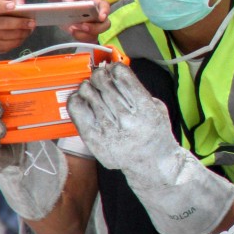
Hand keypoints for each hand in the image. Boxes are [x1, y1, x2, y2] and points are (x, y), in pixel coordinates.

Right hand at [0, 0, 35, 52]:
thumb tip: (21, 3)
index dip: (3, 7)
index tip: (14, 6)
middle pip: (4, 24)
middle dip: (20, 23)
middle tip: (33, 22)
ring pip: (10, 36)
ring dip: (23, 32)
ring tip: (31, 27)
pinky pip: (11, 45)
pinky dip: (21, 40)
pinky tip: (24, 34)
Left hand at [47, 0, 111, 41]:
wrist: (58, 0)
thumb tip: (69, 1)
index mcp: (94, 2)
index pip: (105, 6)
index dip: (105, 12)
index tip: (101, 17)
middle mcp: (95, 15)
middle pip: (104, 25)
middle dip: (95, 28)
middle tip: (83, 26)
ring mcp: (90, 25)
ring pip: (95, 34)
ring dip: (85, 35)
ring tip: (72, 29)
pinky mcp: (82, 32)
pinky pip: (86, 40)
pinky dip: (80, 39)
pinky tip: (71, 33)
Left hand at [67, 61, 233, 233]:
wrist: (152, 165)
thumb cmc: (155, 134)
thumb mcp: (157, 108)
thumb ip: (138, 90)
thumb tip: (116, 72)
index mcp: (145, 109)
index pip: (123, 77)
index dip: (116, 68)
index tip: (114, 68)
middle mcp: (127, 119)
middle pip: (104, 84)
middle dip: (100, 75)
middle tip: (100, 75)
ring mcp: (109, 130)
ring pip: (89, 95)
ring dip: (88, 86)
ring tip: (91, 87)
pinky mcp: (95, 140)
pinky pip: (77, 112)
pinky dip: (76, 100)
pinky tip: (80, 98)